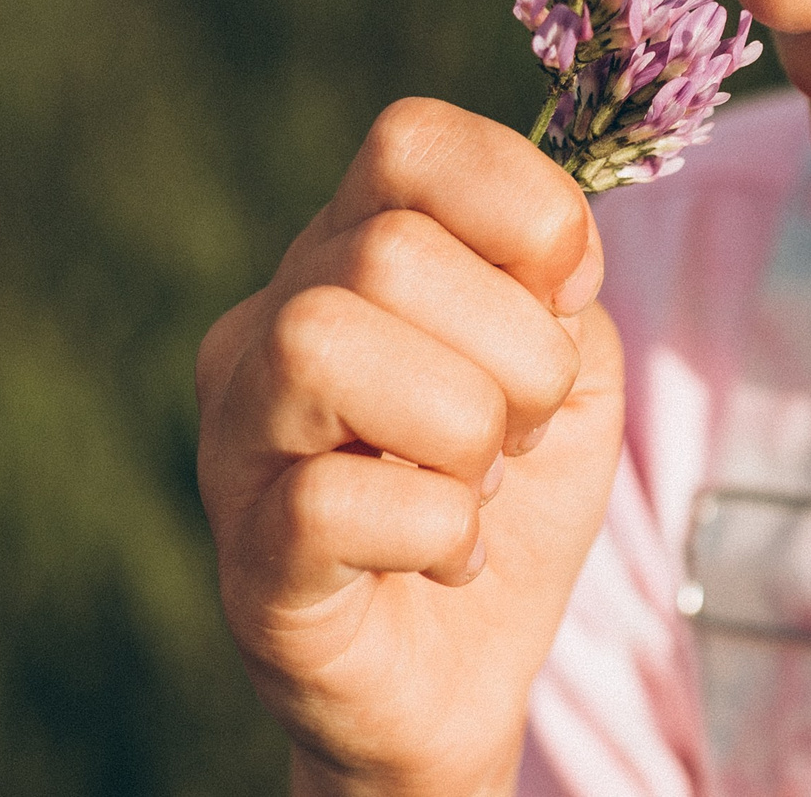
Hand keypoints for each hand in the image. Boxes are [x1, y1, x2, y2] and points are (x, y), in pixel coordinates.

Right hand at [196, 98, 625, 795]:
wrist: (468, 670)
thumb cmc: (509, 497)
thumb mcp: (570, 367)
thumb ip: (559, 287)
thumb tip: (551, 254)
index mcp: (349, 253)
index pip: (408, 140)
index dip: (521, 205)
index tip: (567, 296)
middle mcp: (269, 325)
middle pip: (388, 250)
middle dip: (514, 348)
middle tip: (519, 427)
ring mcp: (240, 441)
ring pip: (326, 342)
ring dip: (463, 428)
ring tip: (476, 484)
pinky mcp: (250, 562)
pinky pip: (332, 501)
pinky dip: (439, 531)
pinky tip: (447, 556)